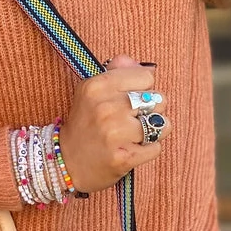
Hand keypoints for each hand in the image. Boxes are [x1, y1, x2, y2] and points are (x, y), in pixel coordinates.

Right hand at [58, 54, 170, 193]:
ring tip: (133, 136)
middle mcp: (105, 107)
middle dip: (151, 110)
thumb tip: (149, 67)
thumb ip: (119, 72)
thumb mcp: (92, 91)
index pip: (147, 77)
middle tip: (130, 121)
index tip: (128, 100)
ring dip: (153, 132)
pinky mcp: (124, 158)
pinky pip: (157, 147)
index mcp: (97, 86)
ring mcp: (114, 133)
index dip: (142, 89)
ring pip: (163, 124)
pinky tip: (131, 150)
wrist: (66, 164)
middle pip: (159, 100)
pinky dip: (148, 150)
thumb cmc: (85, 125)